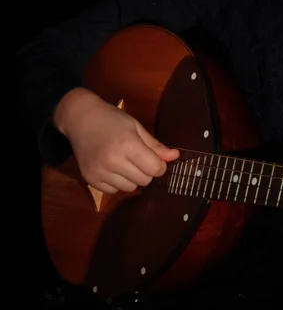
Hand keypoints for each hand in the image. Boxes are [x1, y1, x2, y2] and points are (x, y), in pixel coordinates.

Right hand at [54, 88, 179, 193]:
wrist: (79, 118)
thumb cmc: (111, 120)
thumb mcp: (136, 127)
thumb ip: (155, 145)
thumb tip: (175, 157)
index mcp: (128, 145)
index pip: (156, 169)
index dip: (159, 165)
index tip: (153, 157)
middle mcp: (113, 161)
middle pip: (145, 180)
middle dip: (146, 171)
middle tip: (136, 158)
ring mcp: (100, 171)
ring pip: (130, 188)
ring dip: (131, 178)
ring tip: (123, 162)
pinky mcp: (90, 179)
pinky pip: (114, 191)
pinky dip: (116, 183)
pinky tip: (111, 168)